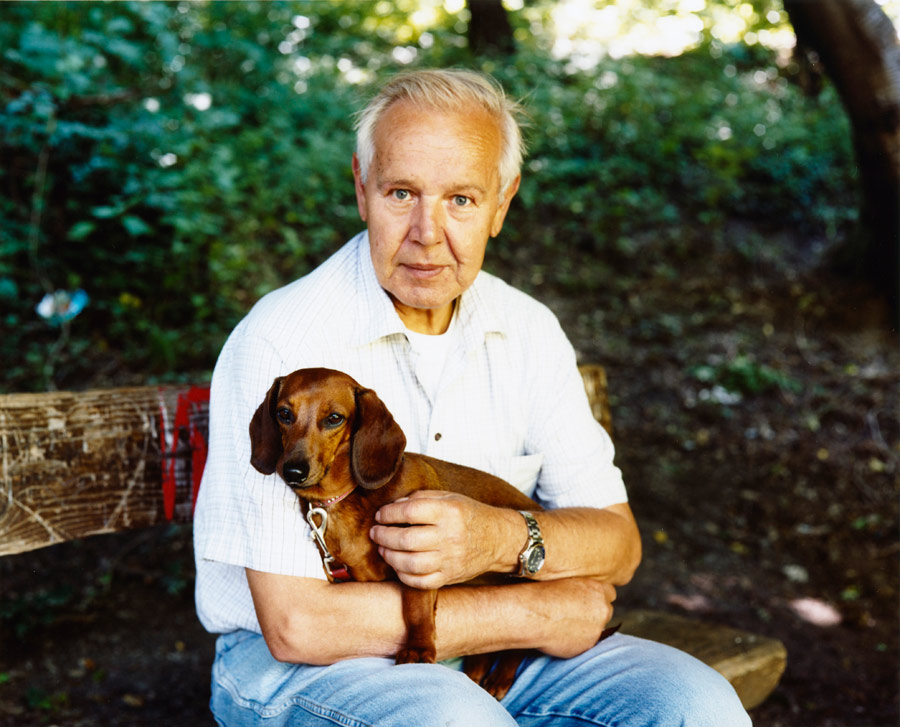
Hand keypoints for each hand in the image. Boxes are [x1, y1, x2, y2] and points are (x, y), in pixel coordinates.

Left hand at [370, 490, 516, 588]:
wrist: (498, 538)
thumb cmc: (469, 515)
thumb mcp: (449, 497)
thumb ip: (421, 498)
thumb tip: (392, 507)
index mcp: (449, 511)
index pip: (410, 511)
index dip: (389, 513)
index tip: (380, 514)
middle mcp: (450, 536)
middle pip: (407, 539)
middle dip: (384, 535)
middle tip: (375, 532)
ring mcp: (450, 559)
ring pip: (411, 563)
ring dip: (390, 556)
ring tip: (383, 549)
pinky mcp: (450, 576)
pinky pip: (421, 582)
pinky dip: (404, 575)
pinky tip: (397, 565)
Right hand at [529, 578, 617, 658]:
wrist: (533, 616)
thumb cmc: (542, 595)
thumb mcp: (565, 583)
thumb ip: (582, 590)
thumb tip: (583, 598)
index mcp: (597, 590)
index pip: (610, 593)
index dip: (598, 597)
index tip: (588, 600)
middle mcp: (601, 609)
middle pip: (606, 611)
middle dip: (596, 613)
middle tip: (577, 613)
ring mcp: (596, 629)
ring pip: (597, 628)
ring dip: (586, 627)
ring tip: (564, 624)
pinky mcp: (587, 646)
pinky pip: (585, 642)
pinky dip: (577, 640)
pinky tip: (561, 634)